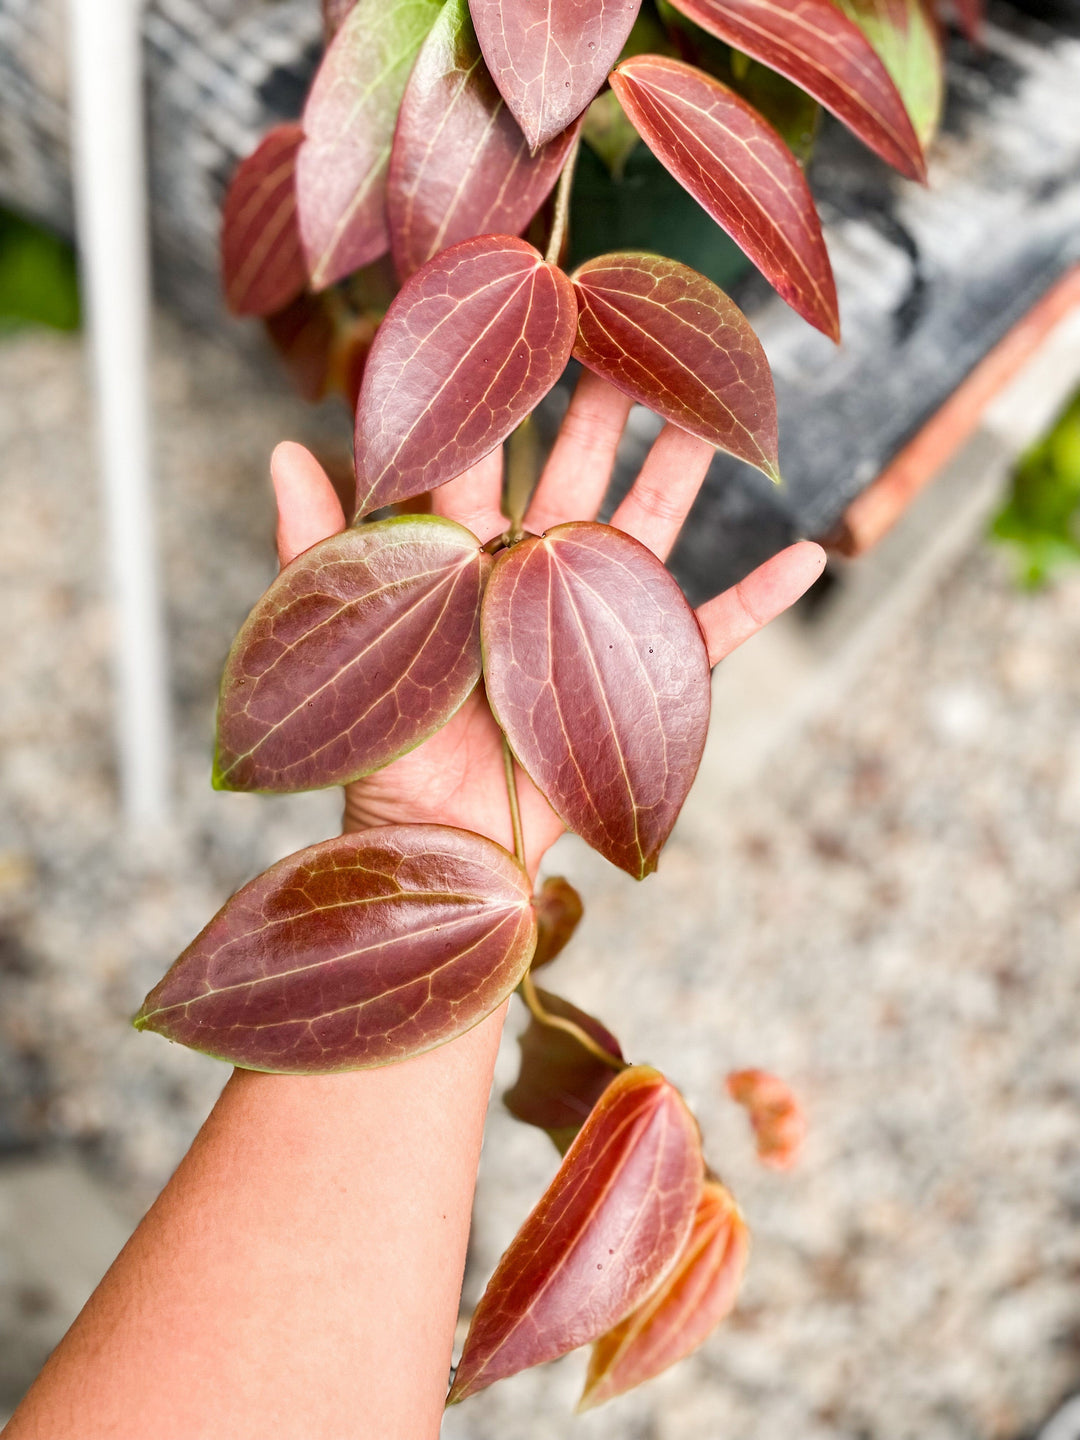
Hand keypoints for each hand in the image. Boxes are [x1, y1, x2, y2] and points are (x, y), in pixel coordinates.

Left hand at [273, 371, 824, 872]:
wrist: (436, 849)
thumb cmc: (381, 752)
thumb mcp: (345, 644)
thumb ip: (319, 550)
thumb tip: (282, 449)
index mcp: (463, 562)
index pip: (483, 459)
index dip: (502, 393)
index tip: (522, 317)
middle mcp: (532, 580)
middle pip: (573, 476)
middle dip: (600, 406)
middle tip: (627, 329)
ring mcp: (590, 627)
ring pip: (646, 531)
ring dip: (683, 472)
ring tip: (716, 409)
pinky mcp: (638, 685)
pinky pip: (710, 637)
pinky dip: (761, 601)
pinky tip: (808, 556)